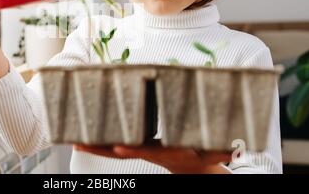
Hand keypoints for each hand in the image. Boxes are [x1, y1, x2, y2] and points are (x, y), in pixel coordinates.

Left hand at [74, 140, 231, 173]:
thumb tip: (233, 147)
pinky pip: (116, 146)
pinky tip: (88, 138)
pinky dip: (101, 143)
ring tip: (75, 141)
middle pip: (121, 151)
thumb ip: (219, 148)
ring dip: (95, 146)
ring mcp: (142, 151)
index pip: (147, 151)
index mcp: (167, 153)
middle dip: (99, 148)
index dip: (132, 150)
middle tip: (78, 145)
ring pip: (114, 149)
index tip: (117, 148)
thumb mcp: (212, 150)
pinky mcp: (137, 147)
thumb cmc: (203, 154)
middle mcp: (151, 153)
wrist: (194, 168)